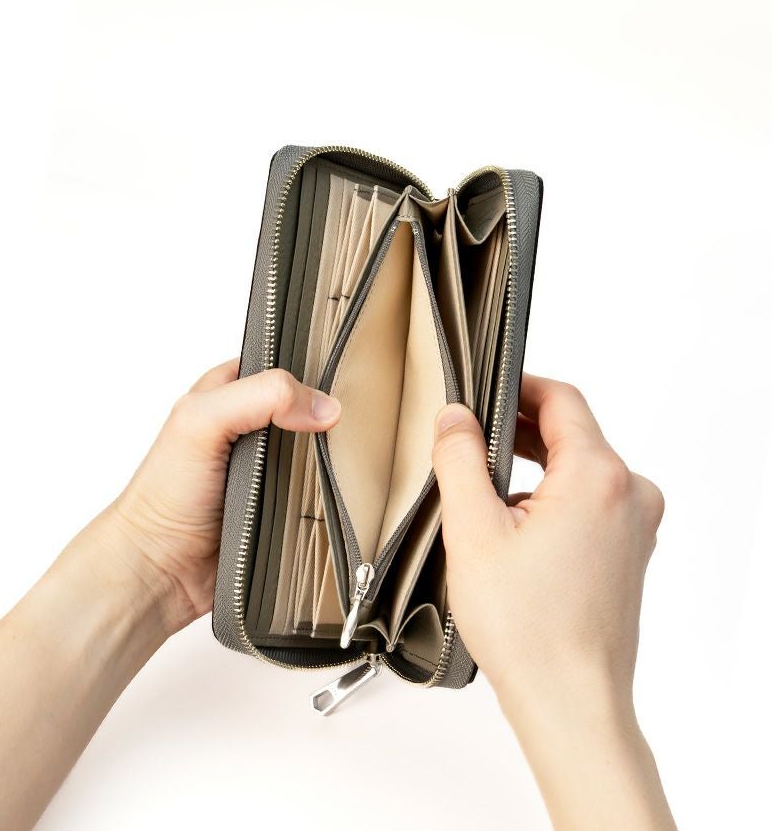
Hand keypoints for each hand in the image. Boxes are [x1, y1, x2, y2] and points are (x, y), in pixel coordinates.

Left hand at [94, 362, 340, 635]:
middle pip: (307, 409)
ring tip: (344, 463)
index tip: (333, 386)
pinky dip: (328, 497)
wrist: (159, 570)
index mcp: (227, 393)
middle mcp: (248, 428)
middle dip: (326, 419)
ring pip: (318, 453)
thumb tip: (320, 407)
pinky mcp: (279, 506)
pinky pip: (317, 495)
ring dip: (331, 461)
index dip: (307, 371)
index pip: (281, 364)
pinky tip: (335, 498)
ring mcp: (266, 468)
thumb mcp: (202, 421)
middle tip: (342, 428)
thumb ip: (260, 397)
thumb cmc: (164, 496)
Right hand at [432, 374, 673, 829]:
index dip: (518, 386)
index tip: (484, 390)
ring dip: (532, 466)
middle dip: (518, 429)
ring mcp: (634, 525)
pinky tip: (511, 523)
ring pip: (579, 469)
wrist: (570, 702)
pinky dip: (551, 498)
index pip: (561, 400)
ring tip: (482, 485)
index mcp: (599, 477)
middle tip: (469, 437)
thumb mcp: (474, 531)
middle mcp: (630, 495)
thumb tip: (455, 418)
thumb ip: (460, 459)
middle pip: (572, 434)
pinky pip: (589, 501)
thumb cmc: (529, 630)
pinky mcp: (627, 551)